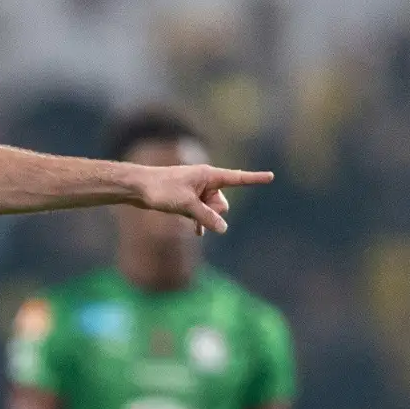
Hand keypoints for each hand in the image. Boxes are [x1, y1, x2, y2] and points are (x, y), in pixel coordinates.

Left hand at [132, 164, 274, 234]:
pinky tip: (196, 232)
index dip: (255, 179)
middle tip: (194, 210)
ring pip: (211, 211)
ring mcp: (196, 191)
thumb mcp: (186, 205)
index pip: (237, 178)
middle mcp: (205, 181)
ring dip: (203, 218)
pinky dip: (199, 221)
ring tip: (187, 217)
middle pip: (222, 204)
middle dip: (213, 212)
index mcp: (209, 175)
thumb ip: (206, 217)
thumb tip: (223, 229)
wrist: (138, 187)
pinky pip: (201, 213)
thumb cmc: (161, 190)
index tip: (271, 177)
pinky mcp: (187, 199)